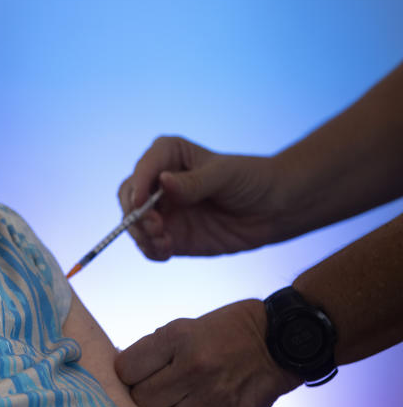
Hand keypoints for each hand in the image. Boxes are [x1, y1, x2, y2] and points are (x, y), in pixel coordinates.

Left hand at [114, 300, 300, 406]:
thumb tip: (123, 377)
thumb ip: (153, 351)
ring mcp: (215, 397)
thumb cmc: (225, 331)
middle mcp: (194, 367)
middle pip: (143, 401)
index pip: (127, 369)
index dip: (127, 376)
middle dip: (143, 401)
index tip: (136, 377)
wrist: (280, 339)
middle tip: (156, 396)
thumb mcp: (184, 327)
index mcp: (177, 338)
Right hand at [117, 136, 283, 259]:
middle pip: (129, 197)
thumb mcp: (225, 175)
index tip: (142, 204)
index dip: (138, 186)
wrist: (276, 208)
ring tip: (164, 242)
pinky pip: (150, 245)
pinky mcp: (172, 235)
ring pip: (134, 223)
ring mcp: (164, 210)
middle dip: (135, 213)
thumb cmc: (252, 179)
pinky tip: (167, 250)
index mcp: (168, 156)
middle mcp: (159, 183)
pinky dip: (151, 249)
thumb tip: (163, 181)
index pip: (143, 168)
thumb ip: (194, 182)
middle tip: (155, 226)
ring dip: (141, 234)